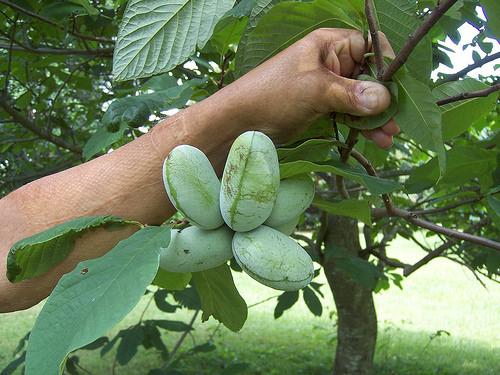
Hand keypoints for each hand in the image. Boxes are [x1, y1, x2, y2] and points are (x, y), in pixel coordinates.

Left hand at [222, 28, 398, 147]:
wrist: (240, 123)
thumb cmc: (274, 94)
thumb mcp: (316, 90)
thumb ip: (352, 93)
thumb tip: (386, 98)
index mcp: (329, 45)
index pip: (370, 46)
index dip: (387, 65)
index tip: (399, 89)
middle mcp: (331, 62)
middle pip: (369, 75)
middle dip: (384, 98)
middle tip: (397, 121)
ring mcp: (327, 87)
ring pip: (360, 98)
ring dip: (375, 117)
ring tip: (389, 137)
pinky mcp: (321, 108)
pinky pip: (348, 113)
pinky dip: (361, 125)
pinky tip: (375, 139)